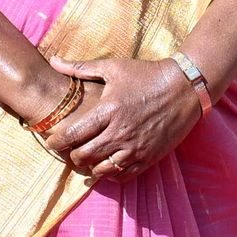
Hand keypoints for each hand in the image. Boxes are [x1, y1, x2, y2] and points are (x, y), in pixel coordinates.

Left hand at [43, 54, 207, 181]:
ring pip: (102, 170)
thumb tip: (54, 61)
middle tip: (71, 150)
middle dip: (73, 155)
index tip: (51, 142)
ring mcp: (135, 147)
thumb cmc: (147, 75)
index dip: (57, 141)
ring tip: (89, 159)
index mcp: (108, 110)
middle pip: (84, 155)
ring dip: (91, 167)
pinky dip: (112, 174)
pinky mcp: (149, 157)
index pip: (73, 134)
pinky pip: (124, 175)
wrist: (185, 87)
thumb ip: (80, 68)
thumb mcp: (113, 67)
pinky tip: (109, 165)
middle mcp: (120, 133)